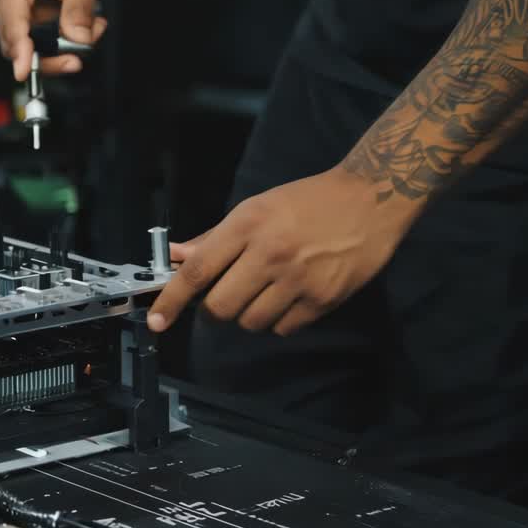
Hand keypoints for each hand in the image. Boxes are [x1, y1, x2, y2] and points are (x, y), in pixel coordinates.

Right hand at [0, 0, 111, 81]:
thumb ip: (78, 11)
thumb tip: (77, 41)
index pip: (12, 25)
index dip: (20, 52)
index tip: (25, 73)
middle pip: (17, 45)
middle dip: (51, 55)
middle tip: (80, 57)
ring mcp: (17, 10)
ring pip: (31, 49)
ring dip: (63, 49)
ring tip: (94, 30)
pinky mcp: (31, 19)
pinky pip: (43, 44)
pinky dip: (67, 42)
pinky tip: (89, 27)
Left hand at [146, 167, 421, 335]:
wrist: (371, 198)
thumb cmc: (306, 201)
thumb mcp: (256, 208)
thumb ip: (214, 238)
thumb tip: (173, 257)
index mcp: (247, 226)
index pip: (197, 271)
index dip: (171, 300)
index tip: (156, 321)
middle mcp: (269, 254)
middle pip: (220, 308)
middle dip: (215, 310)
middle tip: (227, 296)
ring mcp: (298, 279)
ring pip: (250, 322)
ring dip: (250, 315)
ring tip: (266, 291)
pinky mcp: (324, 298)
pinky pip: (283, 329)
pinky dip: (280, 320)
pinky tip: (292, 296)